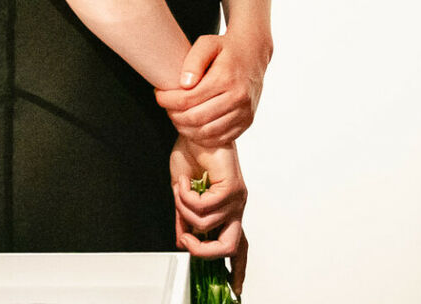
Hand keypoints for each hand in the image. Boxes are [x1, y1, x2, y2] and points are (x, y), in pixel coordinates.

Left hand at [156, 34, 266, 148]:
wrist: (254, 54)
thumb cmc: (226, 48)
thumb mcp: (207, 44)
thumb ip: (193, 61)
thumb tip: (184, 85)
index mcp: (226, 78)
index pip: (187, 99)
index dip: (167, 100)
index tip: (158, 95)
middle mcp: (238, 97)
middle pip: (195, 119)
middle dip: (174, 115)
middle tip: (167, 106)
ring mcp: (244, 112)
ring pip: (206, 133)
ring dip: (185, 128)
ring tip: (177, 115)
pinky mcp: (247, 122)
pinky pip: (219, 139)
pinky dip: (202, 137)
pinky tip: (193, 125)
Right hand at [172, 138, 247, 276]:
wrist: (194, 132)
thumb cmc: (191, 157)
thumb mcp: (183, 196)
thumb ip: (185, 220)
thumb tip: (182, 241)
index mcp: (228, 210)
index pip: (240, 246)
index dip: (238, 270)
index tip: (236, 289)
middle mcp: (236, 206)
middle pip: (231, 246)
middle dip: (203, 251)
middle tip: (185, 240)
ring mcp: (236, 198)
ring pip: (206, 225)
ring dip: (183, 210)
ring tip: (180, 191)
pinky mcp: (232, 188)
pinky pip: (204, 208)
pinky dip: (186, 198)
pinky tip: (185, 183)